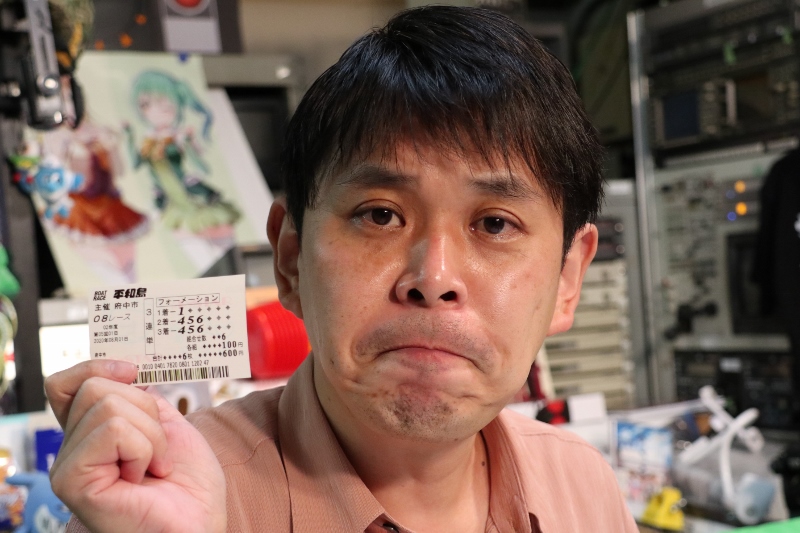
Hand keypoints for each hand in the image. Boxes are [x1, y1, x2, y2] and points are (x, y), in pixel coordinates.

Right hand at [46, 360, 225, 531]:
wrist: (201, 522)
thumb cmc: (189, 483)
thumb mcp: (167, 424)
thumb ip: (140, 397)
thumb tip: (125, 367)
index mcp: (90, 433)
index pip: (68, 382)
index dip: (97, 367)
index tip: (133, 371)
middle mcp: (71, 449)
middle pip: (96, 386)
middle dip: (146, 409)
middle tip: (157, 449)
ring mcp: (68, 466)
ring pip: (108, 405)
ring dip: (150, 434)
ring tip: (154, 466)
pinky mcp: (72, 481)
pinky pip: (114, 430)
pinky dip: (144, 448)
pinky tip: (144, 476)